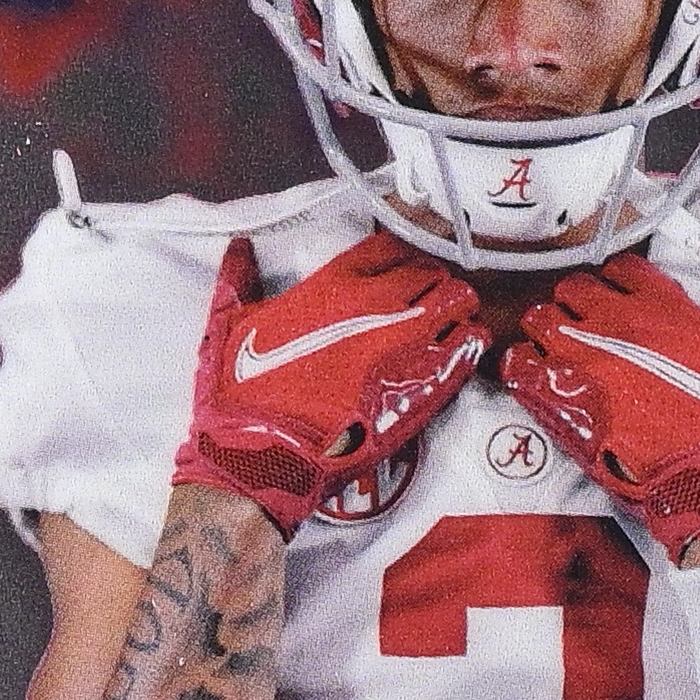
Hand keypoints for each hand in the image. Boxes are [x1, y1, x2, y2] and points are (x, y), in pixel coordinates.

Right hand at [174, 230, 485, 536]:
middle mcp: (377, 304)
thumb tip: (239, 248)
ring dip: (455, 306)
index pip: (388, 246)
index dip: (397, 255)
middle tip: (425, 298)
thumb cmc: (244, 392)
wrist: (264, 453)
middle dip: (430, 280)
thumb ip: (237, 278)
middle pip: (430, 270)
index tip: (398, 267)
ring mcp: (407, 343)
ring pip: (458, 301)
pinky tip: (460, 348)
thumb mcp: (229, 324)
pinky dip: (470, 341)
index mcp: (333, 284)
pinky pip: (470, 347)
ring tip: (448, 320)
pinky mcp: (426, 385)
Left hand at [500, 247, 699, 565]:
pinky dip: (523, 368)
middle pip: (572, 289)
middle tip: (589, 331)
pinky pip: (518, 367)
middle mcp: (618, 324)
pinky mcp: (562, 404)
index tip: (622, 301)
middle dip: (577, 305)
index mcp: (664, 306)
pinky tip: (539, 381)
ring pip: (540, 320)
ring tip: (562, 356)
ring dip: (548, 333)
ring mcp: (585, 362)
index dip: (618, 283)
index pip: (620, 268)